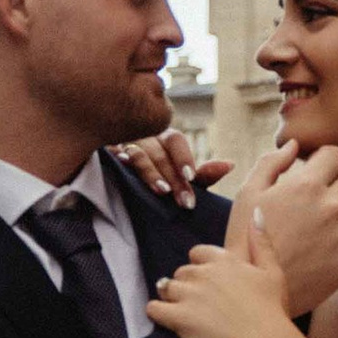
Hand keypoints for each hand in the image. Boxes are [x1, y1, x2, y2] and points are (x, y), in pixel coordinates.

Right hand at [109, 126, 232, 211]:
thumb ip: (203, 174)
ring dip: (150, 172)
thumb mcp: (180, 176)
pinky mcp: (106, 152)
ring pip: (138, 154)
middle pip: (159, 152)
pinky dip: (118, 157)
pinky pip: (112, 152)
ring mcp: (124, 143)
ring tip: (161, 190)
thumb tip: (230, 165)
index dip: (184, 158)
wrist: (117, 177)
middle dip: (173, 177)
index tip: (191, 178)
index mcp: (164, 138)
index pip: (176, 141)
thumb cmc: (158, 174)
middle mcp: (145, 136)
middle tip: (184, 201)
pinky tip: (122, 162)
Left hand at [146, 243, 297, 337]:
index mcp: (224, 260)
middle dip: (186, 284)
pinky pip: (154, 309)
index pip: (197, 253)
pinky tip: (165, 319)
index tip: (208, 282)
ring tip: (180, 310)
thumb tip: (255, 212)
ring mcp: (189, 295)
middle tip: (196, 301)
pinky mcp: (180, 318)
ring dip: (170, 297)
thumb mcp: (272, 270)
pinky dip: (156, 312)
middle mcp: (203, 273)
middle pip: (181, 272)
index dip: (200, 267)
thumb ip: (261, 241)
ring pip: (166, 288)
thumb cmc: (272, 309)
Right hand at [246, 143, 337, 314]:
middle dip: (331, 184)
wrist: (254, 295)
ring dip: (337, 214)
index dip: (322, 161)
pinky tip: (314, 254)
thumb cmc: (244, 240)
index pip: (335, 154)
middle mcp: (333, 207)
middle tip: (307, 205)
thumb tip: (295, 145)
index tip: (310, 172)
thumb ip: (271, 163)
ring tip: (308, 233)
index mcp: (308, 185)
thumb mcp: (247, 195)